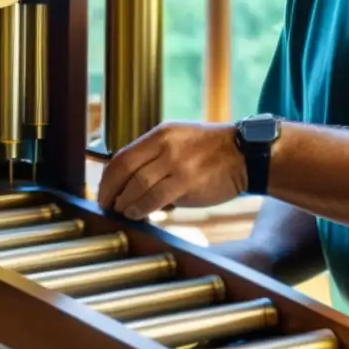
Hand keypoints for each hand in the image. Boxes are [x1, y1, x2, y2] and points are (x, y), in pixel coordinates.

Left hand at [97, 121, 247, 219]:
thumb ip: (154, 155)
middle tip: (106, 204)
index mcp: (160, 134)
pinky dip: (140, 208)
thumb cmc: (210, 152)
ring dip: (124, 202)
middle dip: (110, 190)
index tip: (103, 190)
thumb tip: (127, 180)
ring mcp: (176, 163)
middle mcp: (165, 145)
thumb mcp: (179, 140)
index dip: (107, 177)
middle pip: (124, 169)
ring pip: (137, 185)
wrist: (245, 155)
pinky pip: (154, 198)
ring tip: (122, 210)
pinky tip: (136, 214)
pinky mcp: (187, 182)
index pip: (123, 156)